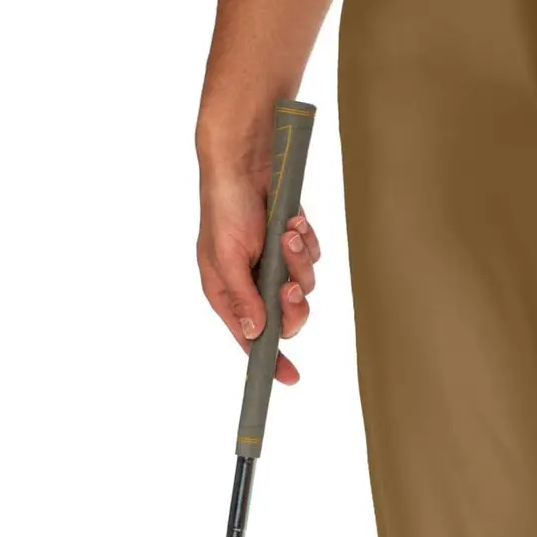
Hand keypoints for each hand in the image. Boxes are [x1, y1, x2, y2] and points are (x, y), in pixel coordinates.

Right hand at [197, 163, 320, 383]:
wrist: (245, 160)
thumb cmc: (224, 205)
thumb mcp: (226, 256)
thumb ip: (242, 297)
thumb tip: (254, 334)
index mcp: (227, 292)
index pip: (250, 338)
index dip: (269, 359)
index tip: (289, 377)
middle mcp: (251, 283)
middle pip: (286, 317)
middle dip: (293, 303)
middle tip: (290, 288)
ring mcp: (272, 264)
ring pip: (303, 285)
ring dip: (299, 261)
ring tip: (288, 234)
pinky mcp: (291, 244)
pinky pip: (311, 258)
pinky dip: (307, 243)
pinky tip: (294, 222)